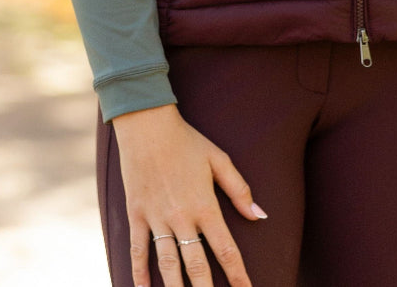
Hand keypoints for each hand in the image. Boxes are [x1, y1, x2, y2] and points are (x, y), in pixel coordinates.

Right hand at [112, 103, 265, 286]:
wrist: (148, 125)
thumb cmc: (187, 141)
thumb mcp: (219, 159)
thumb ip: (239, 189)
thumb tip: (260, 215)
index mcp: (205, 205)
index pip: (225, 249)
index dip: (237, 275)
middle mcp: (182, 217)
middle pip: (196, 266)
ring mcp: (157, 218)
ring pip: (167, 265)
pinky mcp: (136, 215)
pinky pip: (138, 250)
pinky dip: (139, 273)